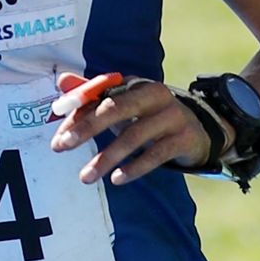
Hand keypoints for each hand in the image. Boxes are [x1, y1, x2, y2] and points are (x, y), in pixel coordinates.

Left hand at [48, 72, 214, 186]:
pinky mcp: (184, 138)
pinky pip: (156, 153)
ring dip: (107, 157)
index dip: (77, 115)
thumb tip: (62, 81)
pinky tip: (117, 179)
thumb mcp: (125, 104)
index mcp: (136, 83)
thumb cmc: (152, 116)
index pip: (100, 96)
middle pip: (115, 108)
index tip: (58, 137)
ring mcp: (172, 116)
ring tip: (86, 176)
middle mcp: (154, 94)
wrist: (201, 129)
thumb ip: (94, 95)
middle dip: (86, 127)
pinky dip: (136, 167)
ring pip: (134, 135)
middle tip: (62, 146)